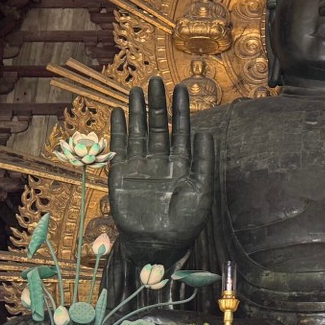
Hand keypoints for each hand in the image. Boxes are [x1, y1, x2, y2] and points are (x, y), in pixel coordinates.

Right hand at [109, 77, 214, 267]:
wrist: (159, 244)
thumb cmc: (185, 222)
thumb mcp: (201, 191)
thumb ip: (203, 161)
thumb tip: (206, 132)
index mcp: (182, 163)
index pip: (181, 130)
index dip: (181, 110)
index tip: (182, 88)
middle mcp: (161, 160)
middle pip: (158, 125)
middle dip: (158, 104)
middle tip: (157, 80)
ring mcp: (141, 166)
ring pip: (139, 132)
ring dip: (138, 111)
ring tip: (137, 89)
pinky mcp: (121, 174)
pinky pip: (119, 148)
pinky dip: (118, 130)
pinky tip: (119, 113)